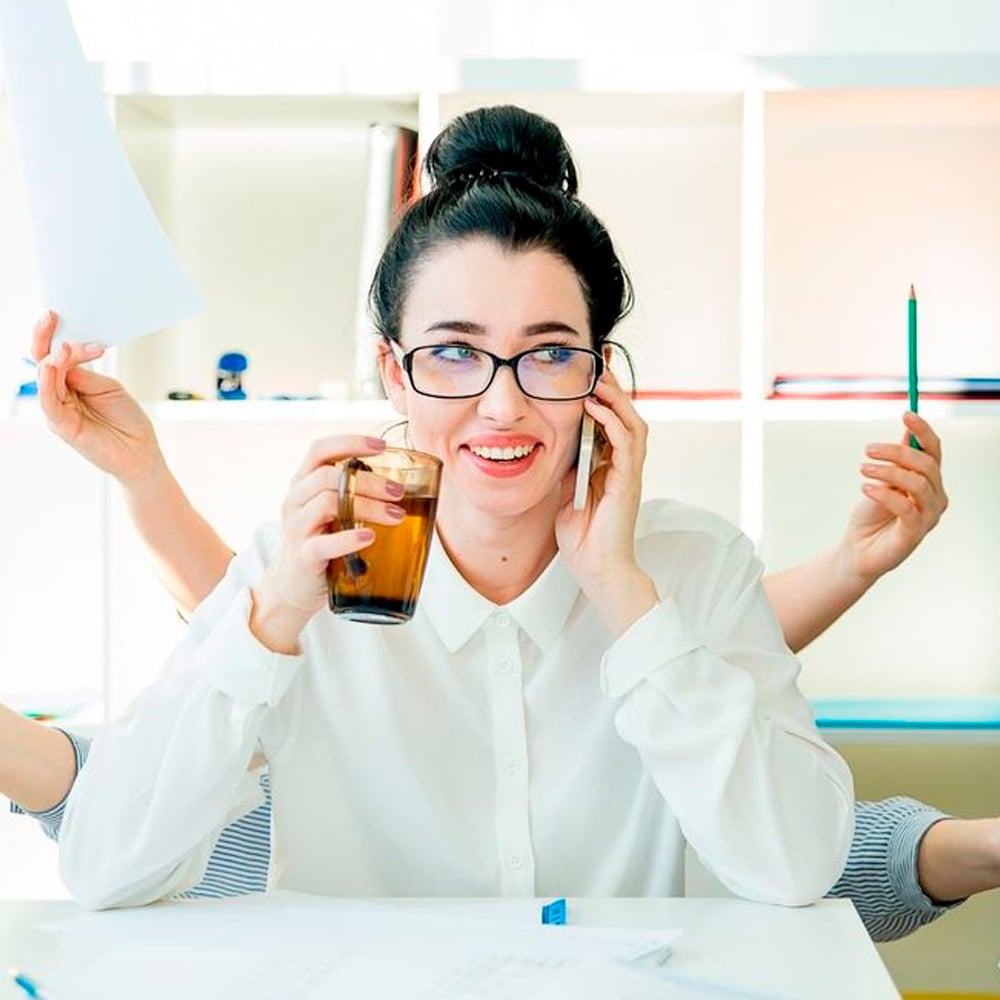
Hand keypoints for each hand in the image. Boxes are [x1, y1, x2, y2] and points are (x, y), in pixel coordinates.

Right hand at [33, 311, 161, 485]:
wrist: (142, 454)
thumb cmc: (128, 422)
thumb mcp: (109, 388)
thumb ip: (85, 373)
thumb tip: (64, 353)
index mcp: (72, 383)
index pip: (57, 354)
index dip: (59, 335)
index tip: (63, 316)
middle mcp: (61, 395)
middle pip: (44, 361)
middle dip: (44, 337)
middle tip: (50, 316)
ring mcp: (59, 411)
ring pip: (45, 379)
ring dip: (53, 359)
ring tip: (64, 345)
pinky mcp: (63, 426)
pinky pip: (49, 402)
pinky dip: (49, 382)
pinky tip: (53, 366)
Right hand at [249, 436, 405, 650]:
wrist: (293, 586)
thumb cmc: (322, 542)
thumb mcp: (333, 512)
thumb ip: (355, 494)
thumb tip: (405, 483)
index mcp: (304, 483)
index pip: (319, 450)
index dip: (350, 442)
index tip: (382, 446)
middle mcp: (295, 500)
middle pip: (328, 476)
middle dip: (369, 481)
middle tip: (399, 492)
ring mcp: (297, 528)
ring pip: (327, 503)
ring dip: (368, 506)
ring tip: (396, 515)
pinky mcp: (303, 556)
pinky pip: (323, 544)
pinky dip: (349, 539)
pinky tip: (369, 537)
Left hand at [555, 371, 656, 635]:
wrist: (596, 568)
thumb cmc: (581, 537)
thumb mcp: (565, 493)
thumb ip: (566, 468)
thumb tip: (549, 443)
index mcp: (611, 466)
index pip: (612, 421)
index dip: (603, 395)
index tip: (588, 371)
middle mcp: (624, 466)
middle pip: (627, 414)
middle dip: (613, 386)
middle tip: (598, 360)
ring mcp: (629, 473)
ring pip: (632, 423)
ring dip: (615, 398)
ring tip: (598, 377)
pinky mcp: (629, 483)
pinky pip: (625, 443)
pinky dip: (611, 422)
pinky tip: (594, 408)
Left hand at [841, 412, 947, 586]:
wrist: (858, 549)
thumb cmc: (871, 514)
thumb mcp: (881, 481)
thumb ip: (896, 461)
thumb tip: (907, 432)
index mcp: (929, 481)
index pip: (934, 451)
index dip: (923, 431)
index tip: (906, 414)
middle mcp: (935, 497)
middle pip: (927, 465)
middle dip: (897, 452)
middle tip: (868, 449)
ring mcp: (928, 516)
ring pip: (918, 484)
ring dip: (888, 471)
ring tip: (863, 468)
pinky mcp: (915, 533)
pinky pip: (906, 507)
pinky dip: (884, 493)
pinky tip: (865, 488)